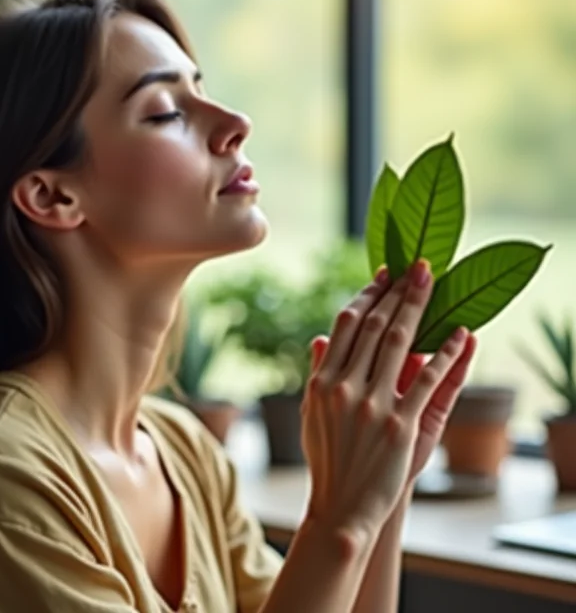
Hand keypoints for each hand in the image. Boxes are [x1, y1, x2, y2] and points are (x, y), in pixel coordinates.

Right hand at [300, 261, 470, 540]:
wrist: (341, 506)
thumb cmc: (327, 459)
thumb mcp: (313, 413)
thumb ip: (318, 372)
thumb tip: (319, 338)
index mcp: (322, 381)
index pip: (347, 325)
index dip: (368, 295)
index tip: (384, 275)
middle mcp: (344, 387)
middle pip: (375, 326)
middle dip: (397, 292)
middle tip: (416, 266)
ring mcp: (372, 405)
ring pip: (399, 343)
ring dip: (418, 307)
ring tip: (432, 282)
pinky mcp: (401, 425)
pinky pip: (428, 380)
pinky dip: (446, 353)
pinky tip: (460, 332)